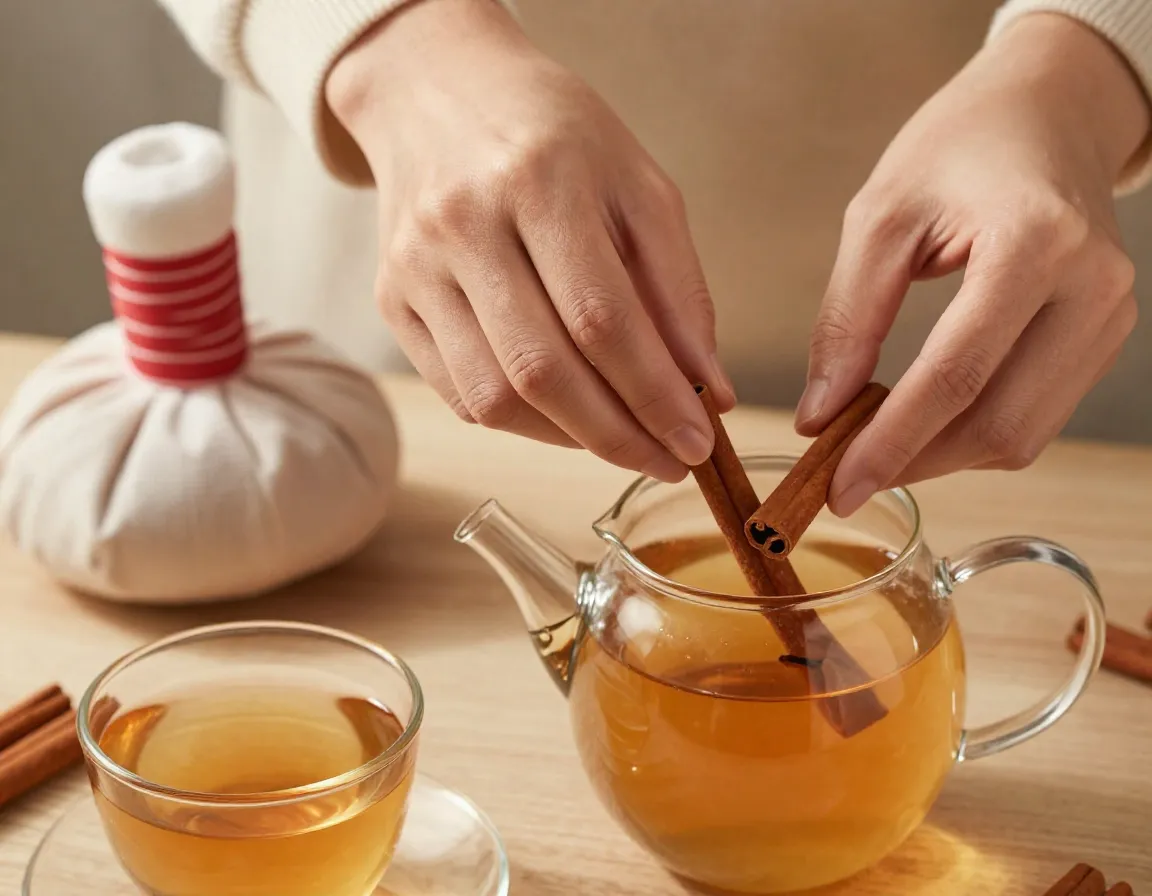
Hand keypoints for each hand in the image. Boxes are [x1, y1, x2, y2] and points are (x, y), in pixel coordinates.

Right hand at [326, 0, 733, 481]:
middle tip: (669, 462)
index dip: (654, 396)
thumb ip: (679, 288)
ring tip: (623, 439)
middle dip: (618, 436)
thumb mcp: (638, 187)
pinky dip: (523, 423)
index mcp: (539, 180)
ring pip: (494, 397)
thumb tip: (707, 391)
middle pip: (543, 371)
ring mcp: (416, 268)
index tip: (698, 443)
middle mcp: (464, 225)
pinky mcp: (391, 300)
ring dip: (570, 439)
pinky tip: (567, 416)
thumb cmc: (554, 136)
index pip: (602, 320)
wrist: (437, 92)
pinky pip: (459, 394)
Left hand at [798, 13, 1148, 515]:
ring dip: (942, 456)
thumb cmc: (958, 149)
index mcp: (1034, 242)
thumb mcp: (880, 219)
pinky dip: (973, 432)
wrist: (1045, 113)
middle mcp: (1091, 286)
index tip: (838, 486)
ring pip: (1022, 435)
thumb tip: (820, 417)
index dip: (892, 443)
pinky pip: (1037, 415)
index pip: (956, 375)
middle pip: (998, 423)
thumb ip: (847, 322)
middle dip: (915, 462)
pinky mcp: (1106, 335)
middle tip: (842, 474)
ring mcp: (1110, 316)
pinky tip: (923, 420)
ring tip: (874, 444)